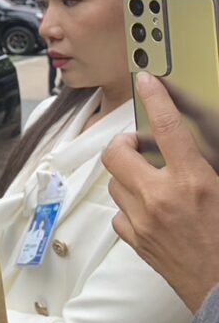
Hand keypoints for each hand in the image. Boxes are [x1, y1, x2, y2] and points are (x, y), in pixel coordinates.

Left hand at [103, 72, 218, 311]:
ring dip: (128, 176)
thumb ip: (207, 167)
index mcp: (193, 181)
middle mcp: (161, 197)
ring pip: (114, 182)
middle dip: (125, 143)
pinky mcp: (135, 240)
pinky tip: (149, 210)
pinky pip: (119, 213)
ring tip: (150, 180)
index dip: (156, 98)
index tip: (147, 82)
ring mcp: (143, 220)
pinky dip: (129, 207)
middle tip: (141, 145)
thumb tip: (190, 150)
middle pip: (117, 152)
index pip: (167, 127)